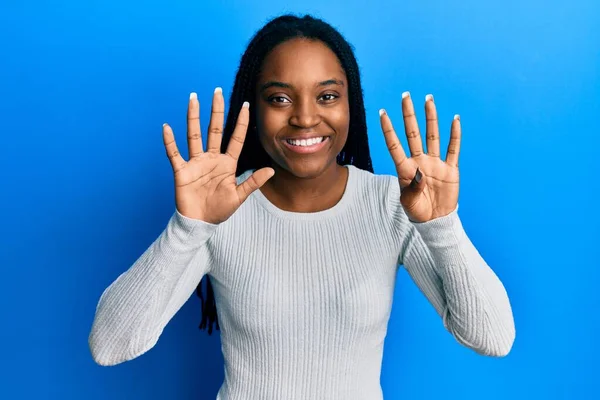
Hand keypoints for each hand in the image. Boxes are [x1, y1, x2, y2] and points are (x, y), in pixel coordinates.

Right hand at [162, 89, 273, 223]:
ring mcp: (196, 163)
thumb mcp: (239, 196)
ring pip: (194, 135)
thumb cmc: (219, 210)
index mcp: (227, 163)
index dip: (241, 123)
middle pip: (214, 130)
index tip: (247, 105)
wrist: (200, 223)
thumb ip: (253, 182)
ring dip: (193, 117)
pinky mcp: (182, 171)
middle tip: (217, 91)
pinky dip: (170, 142)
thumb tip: (271, 170)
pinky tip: (167, 127)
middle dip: (216, 111)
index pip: (235, 138)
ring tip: (193, 98)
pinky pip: (174, 154)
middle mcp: (211, 159)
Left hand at [379, 93, 460, 222]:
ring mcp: (435, 162)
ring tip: (428, 99)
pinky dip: (454, 135)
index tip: (382, 112)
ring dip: (430, 117)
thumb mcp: (409, 201)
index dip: (388, 129)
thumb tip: (420, 173)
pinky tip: (454, 119)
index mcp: (405, 168)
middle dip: (409, 114)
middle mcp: (419, 160)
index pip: (394, 144)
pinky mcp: (450, 169)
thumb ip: (412, 187)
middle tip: (405, 95)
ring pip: (432, 135)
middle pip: (413, 133)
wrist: (435, 220)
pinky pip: (452, 149)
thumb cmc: (417, 210)